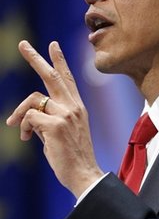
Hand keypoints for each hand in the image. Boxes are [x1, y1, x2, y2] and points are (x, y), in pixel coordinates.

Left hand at [6, 40, 103, 196]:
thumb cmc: (72, 154)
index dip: (59, 60)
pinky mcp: (56, 125)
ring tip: (14, 126)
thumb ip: (48, 117)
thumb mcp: (62, 131)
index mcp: (77, 106)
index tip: (53, 45)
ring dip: (19, 113)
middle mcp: (73, 106)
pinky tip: (27, 138)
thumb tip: (27, 116)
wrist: (84, 174)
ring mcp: (66, 114)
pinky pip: (29, 117)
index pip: (67, 78)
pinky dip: (23, 127)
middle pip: (51, 75)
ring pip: (33, 99)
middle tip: (22, 44)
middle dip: (35, 58)